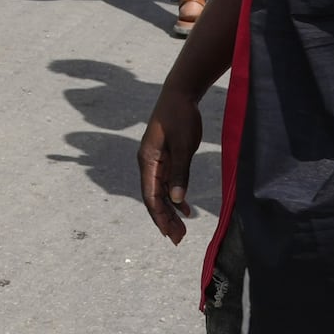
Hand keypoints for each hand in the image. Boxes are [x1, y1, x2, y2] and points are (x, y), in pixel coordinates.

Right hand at [137, 87, 203, 243]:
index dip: (159, 217)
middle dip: (164, 219)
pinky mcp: (165, 158)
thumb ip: (180, 172)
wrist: (180, 93)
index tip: (169, 234)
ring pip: (160, 193)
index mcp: (148, 161)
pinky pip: (167, 183)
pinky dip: (175, 197)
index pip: (151, 196)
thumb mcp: (183, 144)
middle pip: (154, 198)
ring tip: (181, 230)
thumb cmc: (181, 116)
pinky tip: (185, 209)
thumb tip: (176, 200)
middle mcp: (148, 163)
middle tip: (178, 239)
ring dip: (170, 212)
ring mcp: (156, 161)